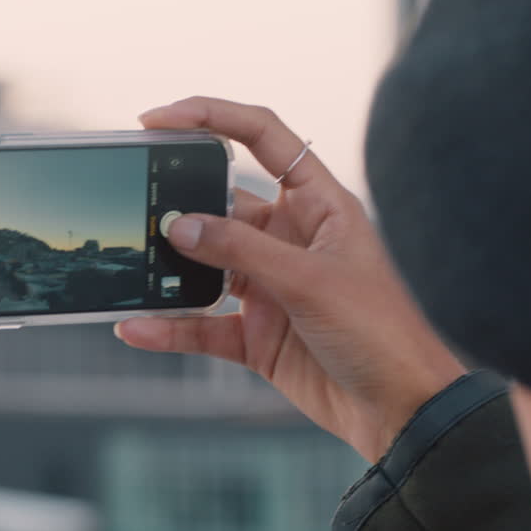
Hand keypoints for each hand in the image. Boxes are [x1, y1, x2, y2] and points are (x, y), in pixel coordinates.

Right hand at [117, 97, 464, 462]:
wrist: (401, 411)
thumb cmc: (380, 332)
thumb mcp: (309, 281)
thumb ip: (242, 251)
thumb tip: (180, 225)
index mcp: (319, 206)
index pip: (264, 140)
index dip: (212, 119)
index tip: (159, 120)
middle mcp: (291, 241)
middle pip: (223, 205)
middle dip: (178, 201)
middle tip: (134, 201)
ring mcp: (271, 289)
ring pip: (206, 268)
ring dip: (170, 269)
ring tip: (129, 268)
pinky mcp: (258, 337)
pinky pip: (202, 327)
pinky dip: (170, 328)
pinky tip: (136, 328)